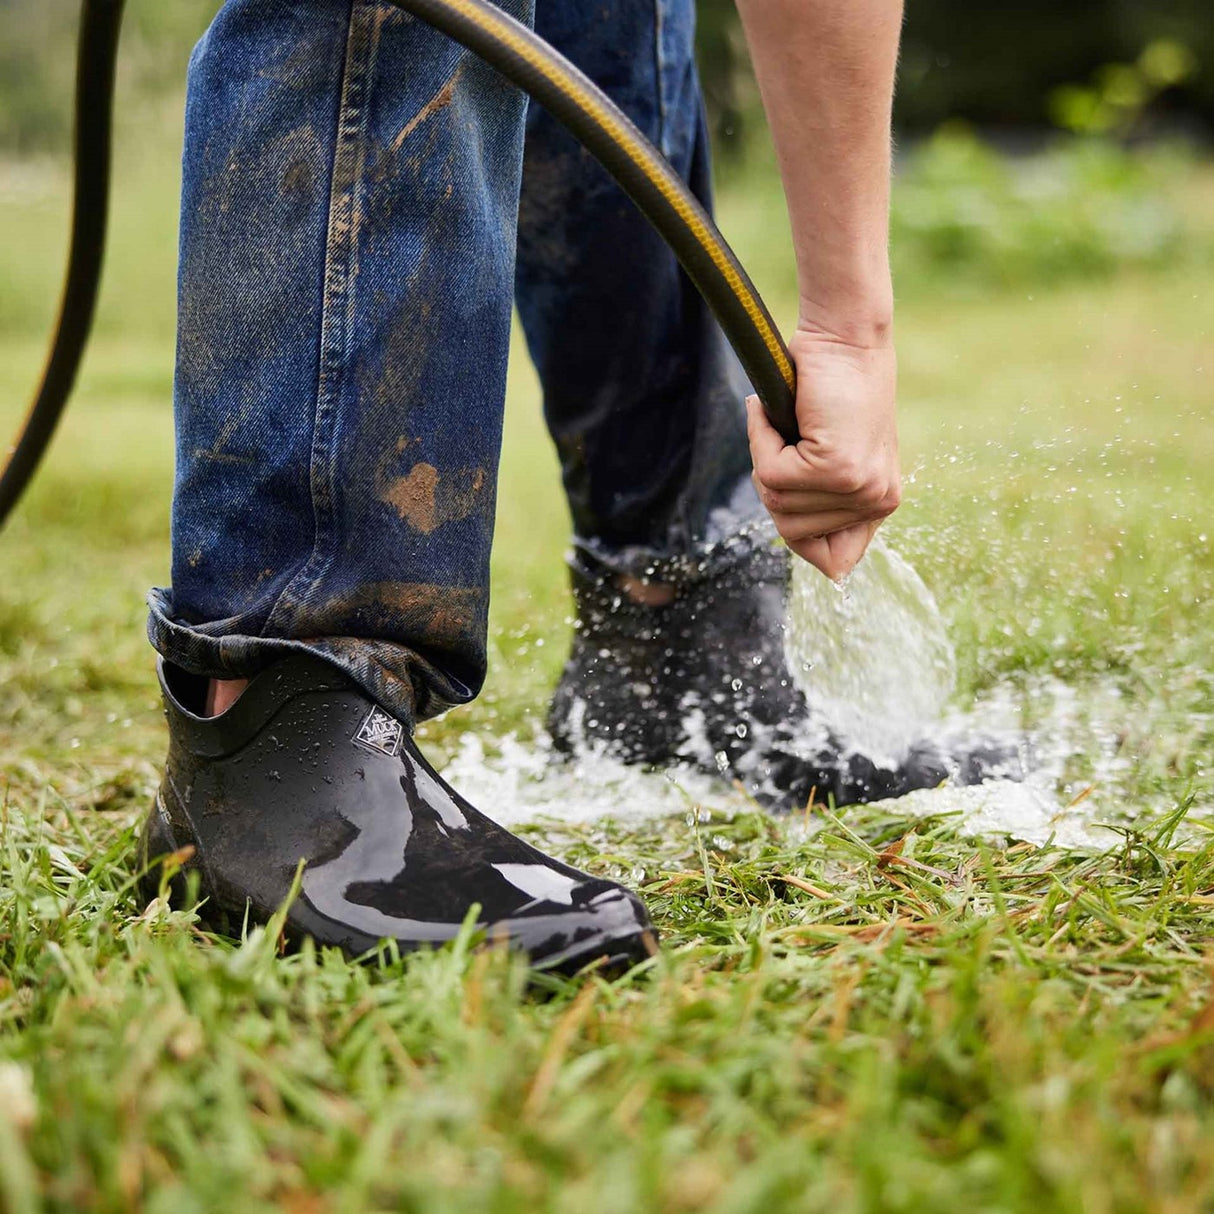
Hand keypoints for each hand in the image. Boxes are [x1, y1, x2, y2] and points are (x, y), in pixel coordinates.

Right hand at [746, 323, 900, 581]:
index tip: (795, 495)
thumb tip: (833, 576)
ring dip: (767, 457)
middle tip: (789, 441)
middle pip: (792, 534)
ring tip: (788, 422)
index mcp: (880, 503)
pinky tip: (779, 414)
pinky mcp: (836, 467)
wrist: (844, 337)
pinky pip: (770, 474)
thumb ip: (824, 506)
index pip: (837, 564)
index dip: (804, 540)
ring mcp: (859, 487)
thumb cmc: (831, 389)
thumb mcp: (832, 456)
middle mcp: (878, 501)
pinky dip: (762, 439)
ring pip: (778, 504)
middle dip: (776, 489)